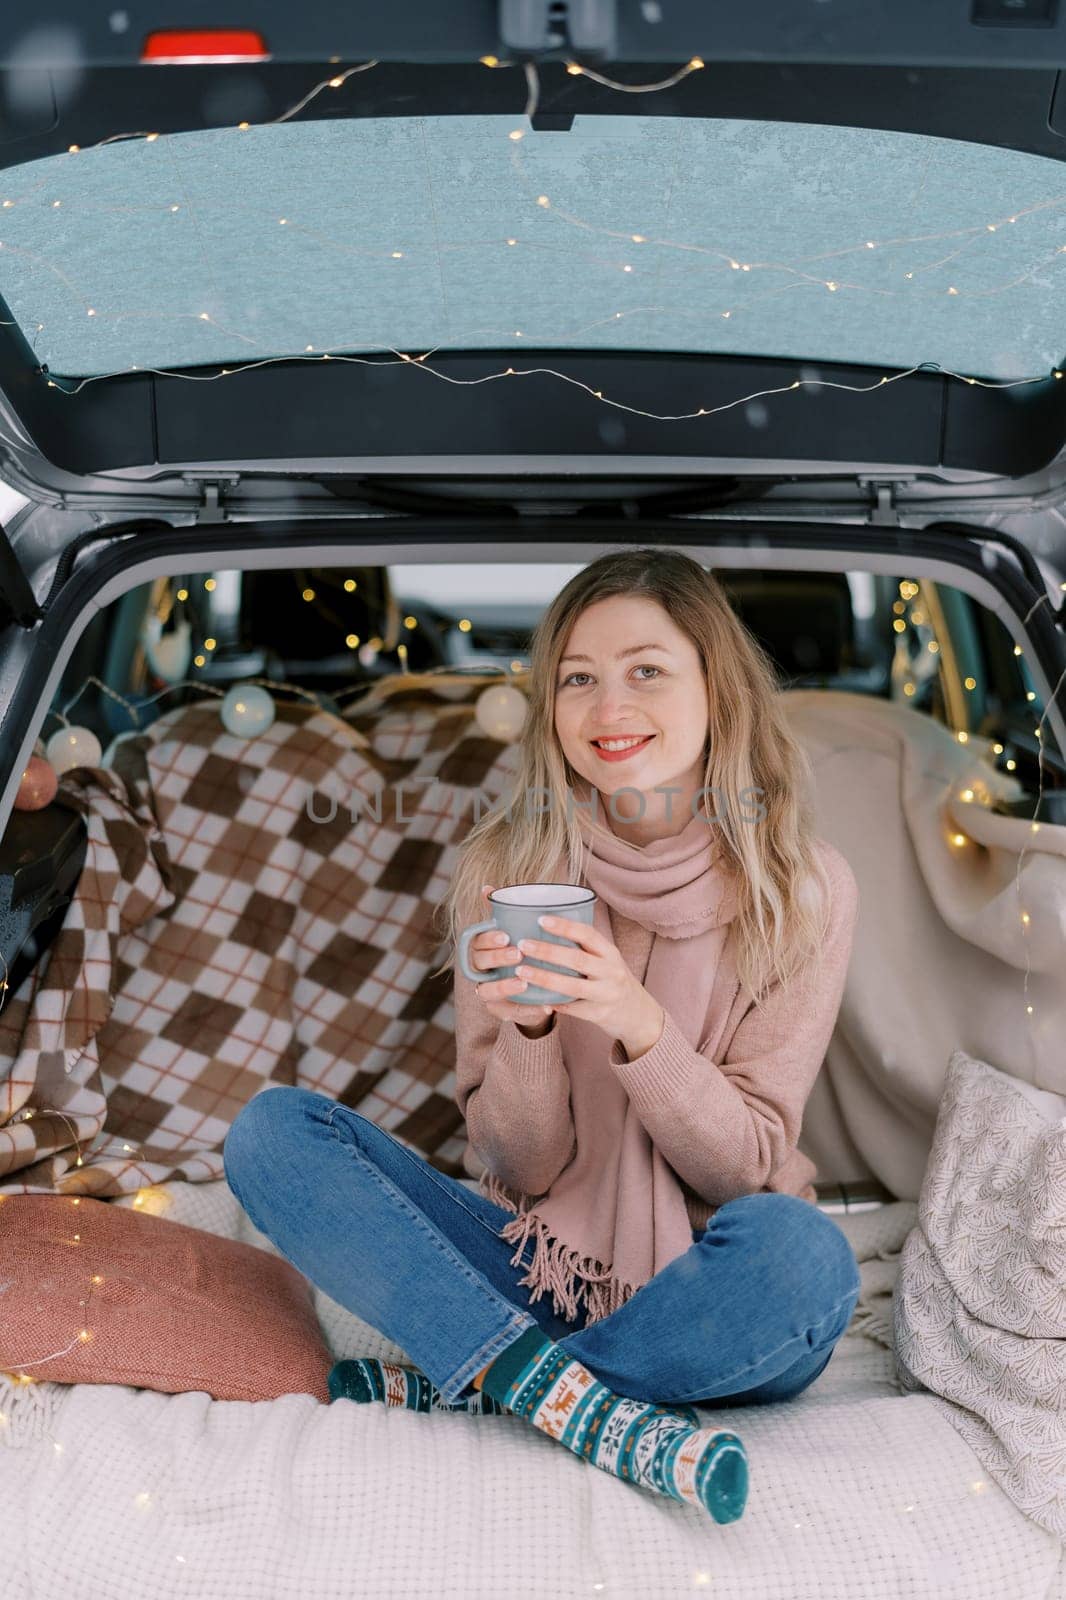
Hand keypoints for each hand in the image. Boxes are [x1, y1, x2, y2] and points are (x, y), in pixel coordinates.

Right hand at [465, 886, 554, 1034]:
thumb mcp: (512, 931)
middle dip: (496, 958)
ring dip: (505, 986)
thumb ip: (502, 912)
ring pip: (487, 990)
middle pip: (479, 963)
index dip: (488, 938)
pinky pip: (508, 1013)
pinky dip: (526, 1011)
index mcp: (479, 948)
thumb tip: (487, 887)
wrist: (529, 986)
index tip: (505, 935)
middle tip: (518, 953)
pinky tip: (544, 1007)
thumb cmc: (518, 951)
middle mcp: (479, 970)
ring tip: (524, 981)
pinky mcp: (500, 1011)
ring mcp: (487, 991)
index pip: (475, 941)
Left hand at [512, 913, 664, 1056]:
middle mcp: (611, 972)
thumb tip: (545, 928)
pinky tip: (537, 998)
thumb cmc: (613, 980)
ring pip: (572, 986)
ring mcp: (607, 994)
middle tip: (523, 945)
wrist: (638, 1013)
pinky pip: (573, 1009)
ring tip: (522, 971)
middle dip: (547, 951)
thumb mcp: (607, 960)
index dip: (564, 926)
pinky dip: (554, 1003)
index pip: (588, 934)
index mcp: (610, 953)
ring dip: (544, 978)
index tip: (541, 919)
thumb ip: (584, 948)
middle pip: (577, 959)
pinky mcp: (600, 1015)